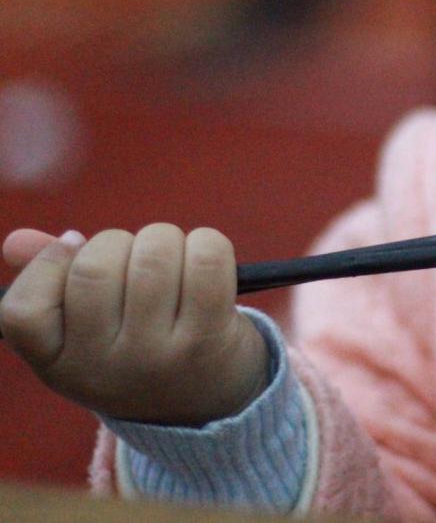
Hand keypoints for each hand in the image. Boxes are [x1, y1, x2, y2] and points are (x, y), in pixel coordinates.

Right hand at [1, 224, 269, 425]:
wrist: (206, 402)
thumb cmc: (137, 347)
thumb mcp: (83, 332)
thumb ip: (48, 284)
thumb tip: (17, 241)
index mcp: (59, 364)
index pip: (23, 310)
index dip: (49, 264)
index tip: (76, 251)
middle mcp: (103, 368)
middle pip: (95, 267)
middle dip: (118, 241)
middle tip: (135, 259)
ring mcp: (156, 356)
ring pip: (153, 255)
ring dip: (166, 240)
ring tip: (174, 260)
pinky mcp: (209, 339)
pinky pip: (207, 260)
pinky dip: (208, 243)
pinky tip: (206, 262)